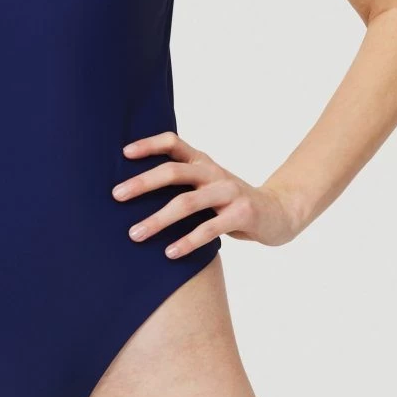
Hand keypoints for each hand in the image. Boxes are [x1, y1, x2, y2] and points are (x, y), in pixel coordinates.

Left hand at [112, 131, 300, 257]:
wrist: (280, 212)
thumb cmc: (231, 202)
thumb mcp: (207, 185)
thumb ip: (182, 183)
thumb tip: (134, 191)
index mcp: (202, 162)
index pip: (173, 143)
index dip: (148, 145)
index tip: (123, 153)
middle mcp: (214, 172)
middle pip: (173, 171)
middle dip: (142, 183)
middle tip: (116, 196)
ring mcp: (229, 192)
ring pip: (187, 203)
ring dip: (157, 219)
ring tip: (135, 234)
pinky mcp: (242, 214)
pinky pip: (209, 228)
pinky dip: (187, 241)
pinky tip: (170, 253)